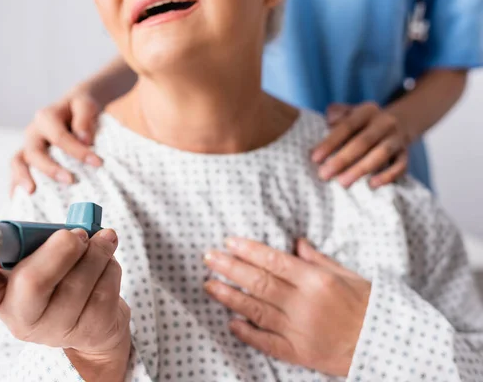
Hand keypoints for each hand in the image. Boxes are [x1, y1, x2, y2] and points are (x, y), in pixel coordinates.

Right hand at [0, 227, 130, 377]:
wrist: (95, 320)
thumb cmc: (61, 276)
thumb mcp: (41, 255)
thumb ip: (38, 237)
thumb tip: (56, 218)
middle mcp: (20, 316)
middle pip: (31, 283)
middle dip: (60, 249)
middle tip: (76, 233)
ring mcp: (55, 329)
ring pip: (78, 283)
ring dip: (96, 251)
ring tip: (101, 240)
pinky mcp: (89, 331)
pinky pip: (104, 289)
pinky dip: (110, 265)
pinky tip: (107, 262)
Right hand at [10, 84, 103, 195]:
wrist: (74, 107)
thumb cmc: (81, 108)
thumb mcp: (86, 105)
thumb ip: (84, 119)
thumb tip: (84, 139)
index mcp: (46, 118)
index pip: (60, 137)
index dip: (78, 151)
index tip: (97, 163)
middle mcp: (33, 133)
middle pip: (34, 152)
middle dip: (51, 169)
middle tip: (70, 181)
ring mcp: (29, 146)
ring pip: (18, 162)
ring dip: (22, 178)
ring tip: (31, 193)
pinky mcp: (29, 159)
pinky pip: (17, 173)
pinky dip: (15, 186)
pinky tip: (19, 201)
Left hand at [203, 238, 370, 376]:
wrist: (387, 345)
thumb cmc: (369, 306)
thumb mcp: (348, 275)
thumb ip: (318, 260)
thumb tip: (296, 243)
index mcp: (317, 280)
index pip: (274, 261)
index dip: (248, 250)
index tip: (227, 242)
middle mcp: (304, 303)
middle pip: (259, 282)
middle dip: (230, 268)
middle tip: (208, 257)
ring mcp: (299, 330)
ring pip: (256, 310)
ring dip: (229, 297)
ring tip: (208, 285)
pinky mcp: (299, 353)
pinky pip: (267, 342)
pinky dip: (247, 333)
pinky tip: (230, 323)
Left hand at [311, 102, 410, 188]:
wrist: (401, 120)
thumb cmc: (364, 122)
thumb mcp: (350, 111)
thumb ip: (337, 112)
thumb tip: (329, 121)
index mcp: (367, 111)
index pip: (347, 126)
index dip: (330, 142)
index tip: (315, 158)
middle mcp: (384, 122)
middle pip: (363, 141)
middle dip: (342, 159)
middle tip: (324, 175)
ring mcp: (397, 138)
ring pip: (381, 154)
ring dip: (361, 169)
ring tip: (343, 183)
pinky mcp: (406, 153)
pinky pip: (400, 166)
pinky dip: (388, 176)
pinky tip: (372, 185)